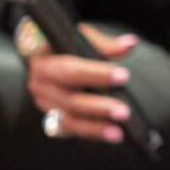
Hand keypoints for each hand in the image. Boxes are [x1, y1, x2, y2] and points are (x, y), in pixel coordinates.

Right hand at [27, 22, 139, 144]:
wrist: (44, 51)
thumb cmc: (64, 42)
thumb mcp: (81, 35)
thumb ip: (105, 44)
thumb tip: (130, 43)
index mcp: (43, 59)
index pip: (70, 69)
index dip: (96, 74)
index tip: (123, 76)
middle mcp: (40, 83)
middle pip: (70, 99)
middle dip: (99, 107)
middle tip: (124, 112)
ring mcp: (44, 102)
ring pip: (69, 119)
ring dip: (95, 127)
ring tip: (118, 133)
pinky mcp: (50, 116)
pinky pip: (70, 129)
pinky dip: (90, 132)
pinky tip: (109, 134)